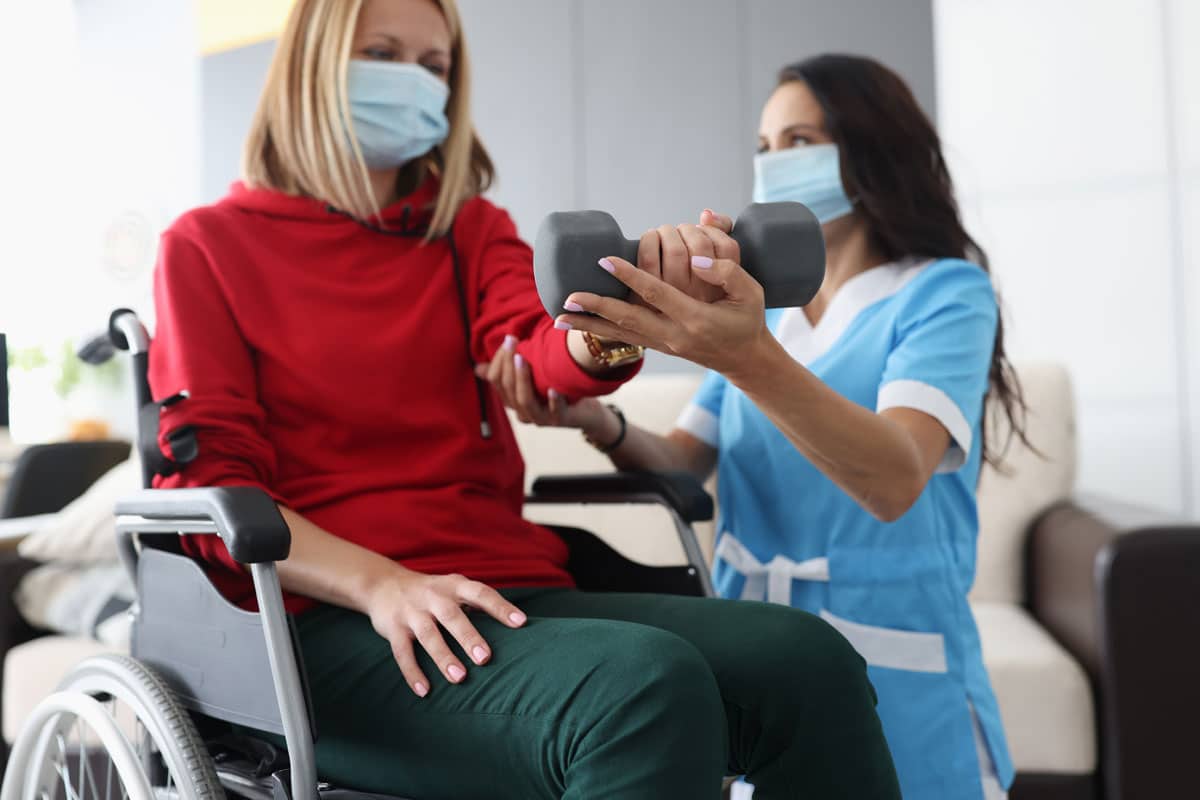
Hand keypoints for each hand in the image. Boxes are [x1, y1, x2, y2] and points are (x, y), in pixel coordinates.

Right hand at [365, 566, 527, 696]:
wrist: (383, 584)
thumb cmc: (432, 592)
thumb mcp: (453, 587)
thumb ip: (478, 602)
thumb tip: (515, 625)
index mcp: (454, 585)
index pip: (481, 593)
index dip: (501, 607)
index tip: (520, 623)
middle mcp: (433, 596)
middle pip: (453, 616)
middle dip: (469, 637)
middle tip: (485, 658)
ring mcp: (412, 612)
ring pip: (428, 635)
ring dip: (444, 657)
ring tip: (459, 678)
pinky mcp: (393, 628)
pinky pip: (403, 652)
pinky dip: (413, 672)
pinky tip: (424, 691)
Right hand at [475, 334, 606, 428]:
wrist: (585, 410)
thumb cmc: (555, 389)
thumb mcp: (531, 378)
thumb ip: (508, 372)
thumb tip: (478, 368)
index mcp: (513, 400)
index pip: (496, 381)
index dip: (499, 361)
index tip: (508, 340)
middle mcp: (523, 412)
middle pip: (508, 389)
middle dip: (507, 363)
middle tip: (512, 341)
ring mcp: (541, 418)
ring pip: (524, 400)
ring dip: (521, 379)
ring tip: (522, 358)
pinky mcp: (560, 420)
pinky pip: (554, 412)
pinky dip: (553, 401)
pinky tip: (552, 389)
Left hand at [554, 210, 768, 376]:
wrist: (745, 358)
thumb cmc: (748, 318)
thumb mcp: (751, 292)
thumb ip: (727, 271)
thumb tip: (696, 260)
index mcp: (695, 319)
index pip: (656, 293)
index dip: (630, 276)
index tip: (606, 259)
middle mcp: (674, 335)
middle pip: (627, 319)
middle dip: (596, 307)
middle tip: (568, 295)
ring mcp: (663, 345)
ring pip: (619, 333)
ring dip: (587, 325)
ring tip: (557, 317)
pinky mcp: (658, 347)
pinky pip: (622, 339)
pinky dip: (598, 333)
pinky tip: (575, 327)